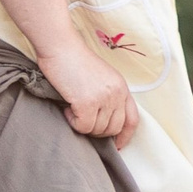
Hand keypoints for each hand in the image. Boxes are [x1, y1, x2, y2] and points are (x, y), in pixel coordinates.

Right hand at [42, 29, 138, 146]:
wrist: (60, 46)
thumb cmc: (74, 60)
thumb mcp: (101, 77)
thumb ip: (108, 96)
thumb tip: (103, 121)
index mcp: (122, 87)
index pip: (132, 119)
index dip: (125, 136)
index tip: (116, 145)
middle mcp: (117, 93)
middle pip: (112, 128)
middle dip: (97, 130)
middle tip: (82, 119)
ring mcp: (103, 98)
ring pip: (96, 130)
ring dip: (82, 124)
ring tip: (73, 108)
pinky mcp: (88, 103)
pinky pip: (82, 127)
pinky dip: (72, 121)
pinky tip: (67, 107)